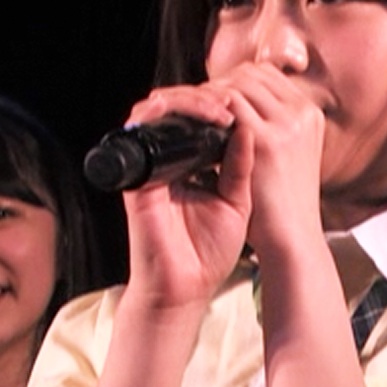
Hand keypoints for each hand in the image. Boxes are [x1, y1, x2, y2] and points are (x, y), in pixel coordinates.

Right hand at [120, 84, 251, 310]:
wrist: (184, 289)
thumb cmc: (209, 251)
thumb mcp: (236, 201)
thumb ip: (240, 165)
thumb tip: (248, 126)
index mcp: (191, 165)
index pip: (199, 121)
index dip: (220, 105)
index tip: (248, 106)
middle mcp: (168, 161)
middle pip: (178, 110)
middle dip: (207, 97)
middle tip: (233, 101)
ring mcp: (151, 167)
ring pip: (158, 112)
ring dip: (190, 100)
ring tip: (221, 107)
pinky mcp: (138, 178)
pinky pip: (143, 133)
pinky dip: (166, 115)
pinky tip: (198, 115)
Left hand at [210, 62, 325, 257]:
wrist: (292, 239)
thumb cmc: (283, 203)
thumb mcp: (288, 156)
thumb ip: (270, 128)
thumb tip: (236, 108)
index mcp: (310, 113)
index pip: (267, 75)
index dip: (237, 80)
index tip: (214, 98)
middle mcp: (303, 112)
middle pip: (251, 74)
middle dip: (220, 84)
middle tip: (194, 103)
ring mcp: (287, 124)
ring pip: (236, 85)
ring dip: (209, 95)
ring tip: (191, 112)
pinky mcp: (266, 141)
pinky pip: (227, 106)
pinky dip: (207, 109)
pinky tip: (192, 124)